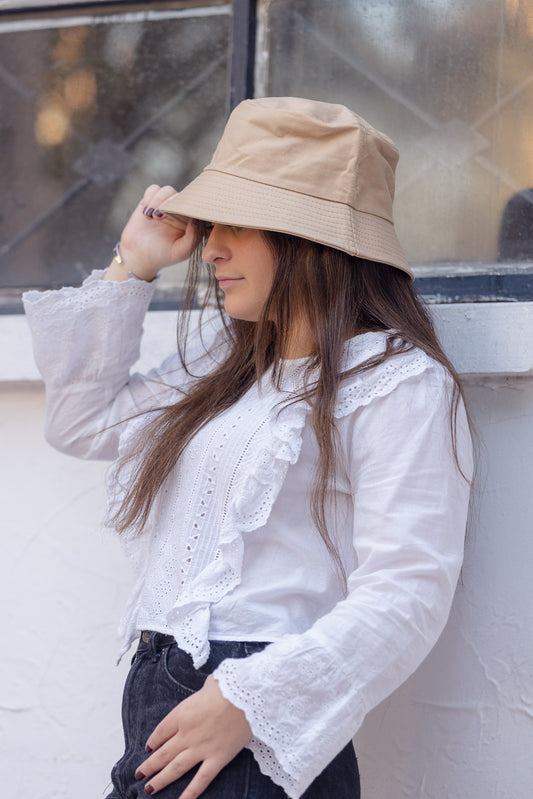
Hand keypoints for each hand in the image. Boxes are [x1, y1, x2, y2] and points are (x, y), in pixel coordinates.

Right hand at [108, 184, 196, 281]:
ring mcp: (165, 205)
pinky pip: (153, 189)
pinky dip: (149, 197)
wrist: (139, 256)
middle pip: (182, 195)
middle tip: (159, 219)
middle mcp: (179, 211)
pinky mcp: (150, 201)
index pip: (196, 206)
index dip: (191, 207)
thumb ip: (193, 237)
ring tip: (152, 218)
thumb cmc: (163, 256)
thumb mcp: (181, 252)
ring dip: (159, 201)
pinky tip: (146, 213)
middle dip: (171, 204)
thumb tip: (197, 219)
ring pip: (168, 190)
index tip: (181, 217)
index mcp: (190, 222)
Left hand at [135, 675, 251, 796]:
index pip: (161, 731)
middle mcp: (187, 734)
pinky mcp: (217, 758)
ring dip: (160, 780)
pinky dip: (190, 793)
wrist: (246, 696)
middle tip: (139, 773)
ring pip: (175, 769)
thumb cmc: (228, 686)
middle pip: (163, 753)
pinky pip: (201, 780)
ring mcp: (201, 748)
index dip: (153, 741)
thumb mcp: (208, 685)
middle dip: (149, 765)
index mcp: (182, 714)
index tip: (148, 747)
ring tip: (149, 788)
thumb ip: (202, 694)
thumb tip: (208, 690)